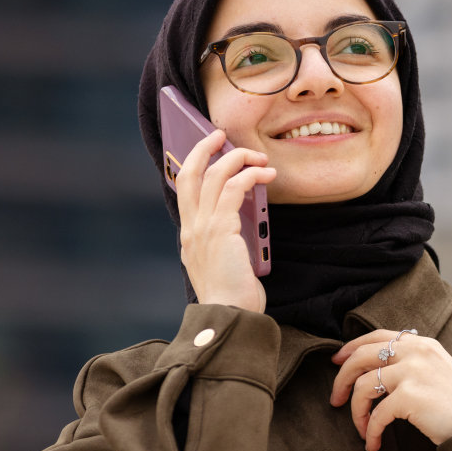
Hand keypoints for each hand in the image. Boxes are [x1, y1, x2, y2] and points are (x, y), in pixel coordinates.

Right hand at [177, 129, 275, 312]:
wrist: (229, 316)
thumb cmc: (234, 295)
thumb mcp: (226, 262)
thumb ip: (227, 238)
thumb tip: (244, 214)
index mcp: (189, 235)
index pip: (184, 189)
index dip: (194, 163)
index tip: (208, 149)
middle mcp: (190, 228)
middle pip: (190, 173)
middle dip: (203, 147)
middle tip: (220, 134)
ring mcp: (202, 227)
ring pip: (214, 175)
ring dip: (238, 159)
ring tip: (259, 157)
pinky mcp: (220, 229)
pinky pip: (234, 188)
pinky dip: (250, 175)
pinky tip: (266, 174)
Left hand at [330, 329, 451, 448]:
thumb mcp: (439, 371)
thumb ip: (413, 363)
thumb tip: (376, 371)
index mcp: (422, 344)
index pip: (377, 336)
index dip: (351, 347)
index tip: (337, 361)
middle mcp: (416, 352)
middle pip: (361, 356)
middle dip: (341, 379)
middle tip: (335, 399)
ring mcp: (413, 372)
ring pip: (364, 386)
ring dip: (356, 412)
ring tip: (361, 429)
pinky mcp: (410, 396)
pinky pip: (376, 414)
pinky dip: (370, 431)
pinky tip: (373, 444)